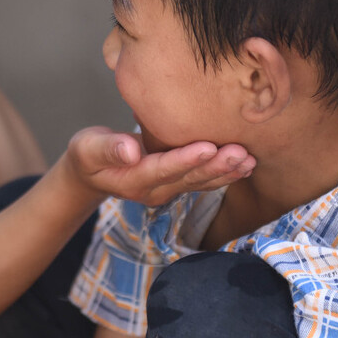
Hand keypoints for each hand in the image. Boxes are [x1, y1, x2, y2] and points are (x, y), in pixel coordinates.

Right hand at [62, 126, 253, 206]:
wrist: (91, 173)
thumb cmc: (89, 154)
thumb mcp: (88, 148)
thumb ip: (108, 149)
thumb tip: (130, 150)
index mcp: (133, 180)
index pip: (163, 169)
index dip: (186, 159)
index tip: (208, 147)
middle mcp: (155, 190)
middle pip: (189, 178)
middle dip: (216, 166)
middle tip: (241, 152)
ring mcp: (168, 190)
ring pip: (201, 182)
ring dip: (227, 172)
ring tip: (250, 160)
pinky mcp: (177, 184)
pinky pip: (204, 181)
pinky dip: (225, 174)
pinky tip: (245, 165)